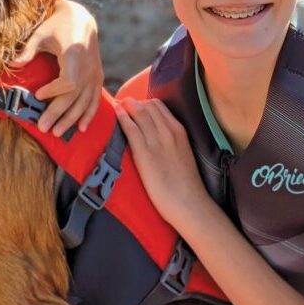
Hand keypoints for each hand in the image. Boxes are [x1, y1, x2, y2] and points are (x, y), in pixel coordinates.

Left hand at [13, 0, 103, 134]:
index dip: (53, 91)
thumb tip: (13, 63)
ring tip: (56, 132)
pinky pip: (95, 99)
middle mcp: (88, 66)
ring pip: (84, 101)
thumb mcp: (41, 34)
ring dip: (71, 118)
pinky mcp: (97, 76)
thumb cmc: (58, 25)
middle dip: (58, 113)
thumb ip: (28, 50)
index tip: (38, 95)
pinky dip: (88, 114)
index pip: (68, 81)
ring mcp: (94, 73)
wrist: (81, 19)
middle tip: (43, 128)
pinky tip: (80, 128)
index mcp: (74, 54)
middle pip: (74, 96)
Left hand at [114, 97, 209, 227]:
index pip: (159, 106)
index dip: (144, 103)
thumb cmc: (185, 183)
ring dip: (126, 106)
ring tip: (117, 105)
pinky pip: (130, 128)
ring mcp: (156, 141)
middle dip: (133, 103)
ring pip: (139, 113)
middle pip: (148, 106)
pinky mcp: (144, 152)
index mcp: (179, 130)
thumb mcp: (182, 154)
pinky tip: (115, 112)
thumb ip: (172, 142)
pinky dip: (122, 117)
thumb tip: (157, 138)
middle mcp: (169, 131)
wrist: (188, 202)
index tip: (134, 106)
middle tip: (123, 104)